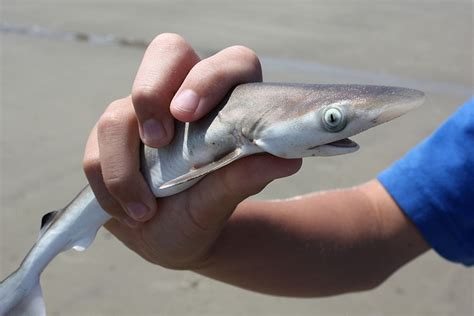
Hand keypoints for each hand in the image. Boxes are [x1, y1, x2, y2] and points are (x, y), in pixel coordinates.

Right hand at [82, 33, 301, 267]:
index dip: (210, 77)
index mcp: (224, 102)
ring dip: (125, 168)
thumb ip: (244, 178)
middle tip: (158, 140)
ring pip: (118, 114)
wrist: (170, 237)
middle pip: (166, 52)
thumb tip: (288, 159)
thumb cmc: (202, 214)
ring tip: (145, 212)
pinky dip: (109, 186)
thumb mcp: (223, 201)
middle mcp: (182, 96)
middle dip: (152, 93)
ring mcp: (144, 114)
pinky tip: (130, 212)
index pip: (230, 62)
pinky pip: (95, 150)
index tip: (188, 113)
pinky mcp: (112, 137)